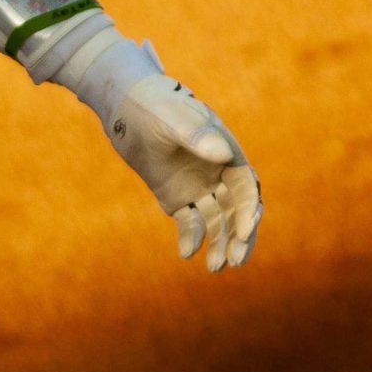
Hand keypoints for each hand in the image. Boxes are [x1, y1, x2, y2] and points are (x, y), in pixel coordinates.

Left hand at [52, 25, 262, 271]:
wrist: (122, 104)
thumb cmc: (151, 103)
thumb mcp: (170, 117)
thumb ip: (195, 134)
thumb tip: (225, 153)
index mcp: (225, 150)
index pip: (246, 186)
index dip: (248, 210)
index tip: (243, 232)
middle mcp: (216, 171)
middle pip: (236, 210)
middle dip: (239, 236)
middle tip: (233, 260)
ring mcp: (197, 186)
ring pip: (217, 221)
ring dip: (218, 243)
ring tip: (213, 267)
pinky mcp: (176, 197)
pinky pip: (190, 222)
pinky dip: (191, 236)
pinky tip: (185, 252)